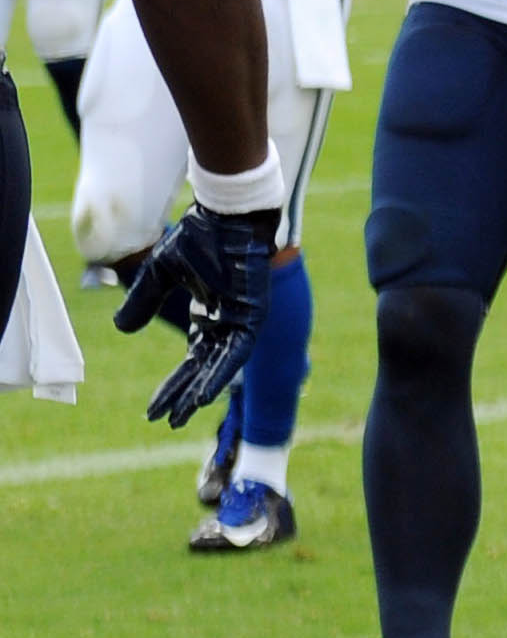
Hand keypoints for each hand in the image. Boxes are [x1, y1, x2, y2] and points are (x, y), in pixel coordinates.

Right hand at [114, 199, 275, 427]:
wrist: (226, 216)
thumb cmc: (200, 238)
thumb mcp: (162, 272)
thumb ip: (145, 300)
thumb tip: (121, 329)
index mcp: (208, 315)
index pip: (189, 361)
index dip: (170, 386)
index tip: (151, 410)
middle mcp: (226, 323)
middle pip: (202, 369)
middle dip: (183, 396)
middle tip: (166, 421)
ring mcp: (242, 321)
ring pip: (220, 366)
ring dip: (201, 390)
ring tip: (183, 414)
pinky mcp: (254, 316)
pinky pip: (237, 352)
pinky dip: (220, 371)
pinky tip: (205, 392)